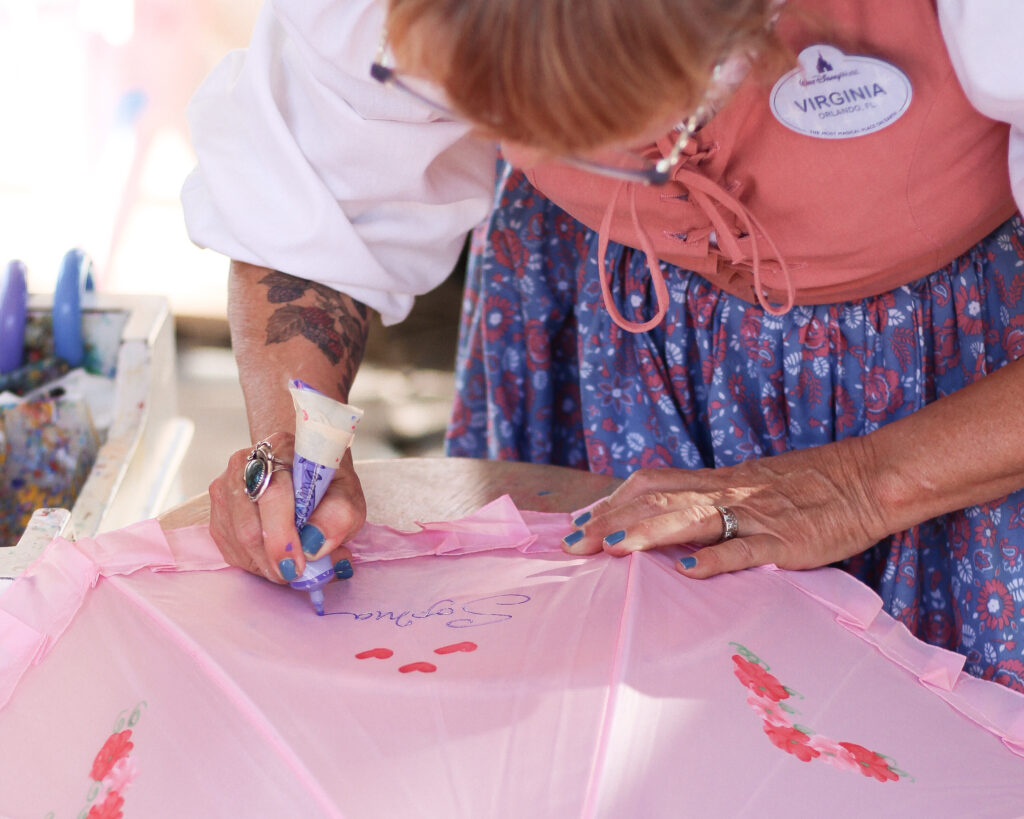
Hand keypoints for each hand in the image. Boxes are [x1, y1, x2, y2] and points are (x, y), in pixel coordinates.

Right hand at [207, 433, 365, 582]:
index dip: (283, 536)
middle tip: (298, 575)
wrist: (305, 470)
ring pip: (239, 542)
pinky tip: (276, 557)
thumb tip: (314, 546)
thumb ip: (339, 518)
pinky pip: (232, 549)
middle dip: (275, 559)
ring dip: (268, 564)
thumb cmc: (327, 485)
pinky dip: (256, 563)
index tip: (298, 565)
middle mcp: (245, 463)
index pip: (274, 494)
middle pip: (249, 525)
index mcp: (282, 448)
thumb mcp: (347, 497)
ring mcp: (225, 487)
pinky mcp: (218, 511)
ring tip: (295, 564)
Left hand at [562, 438, 889, 577]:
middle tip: (573, 545)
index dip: (612, 502)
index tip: (578, 523)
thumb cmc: (805, 488)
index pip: (650, 484)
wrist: (865, 479)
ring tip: (613, 550)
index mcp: (716, 480)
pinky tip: (691, 572)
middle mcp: (727, 492)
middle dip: (612, 521)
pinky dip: (719, 558)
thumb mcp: (747, 487)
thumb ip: (707, 501)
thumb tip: (663, 520)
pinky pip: (748, 549)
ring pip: (692, 519)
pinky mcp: (786, 541)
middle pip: (658, 501)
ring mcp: (755, 515)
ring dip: (650, 533)